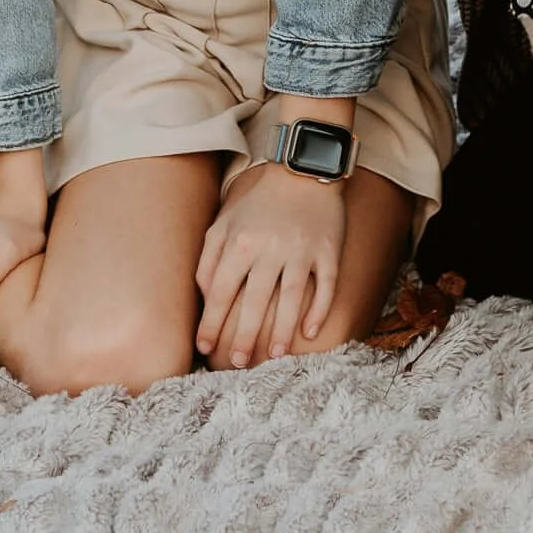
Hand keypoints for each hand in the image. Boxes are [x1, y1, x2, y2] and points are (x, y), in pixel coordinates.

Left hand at [196, 159, 348, 364]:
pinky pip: (325, 285)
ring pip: (290, 298)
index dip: (211, 323)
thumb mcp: (224, 222)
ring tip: (272, 356)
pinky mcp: (328, 249)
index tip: (204, 348)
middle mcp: (270, 248)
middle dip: (243, 337)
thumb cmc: (259, 201)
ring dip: (280, 331)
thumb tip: (205, 298)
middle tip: (237, 364)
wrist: (304, 168)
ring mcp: (302, 250)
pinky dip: (318, 309)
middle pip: (254, 302)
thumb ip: (209, 258)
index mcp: (241, 242)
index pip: (221, 292)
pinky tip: (310, 332)